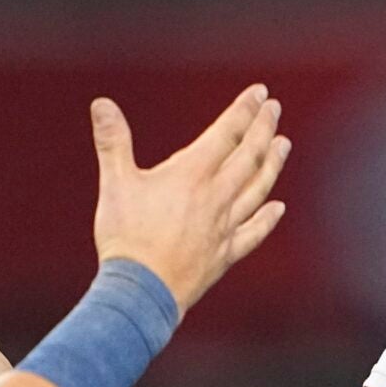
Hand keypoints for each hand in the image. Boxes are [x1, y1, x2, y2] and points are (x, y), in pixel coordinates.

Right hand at [89, 84, 289, 313]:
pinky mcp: (224, 255)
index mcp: (191, 175)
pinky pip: (253, 233)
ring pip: (257, 190)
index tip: (260, 93)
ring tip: (283, 146)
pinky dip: (267, 219)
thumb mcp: (115, 184)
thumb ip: (113, 142)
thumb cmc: (126, 238)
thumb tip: (102, 103)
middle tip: (274, 110)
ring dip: (272, 165)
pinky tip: (278, 208)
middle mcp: (215, 197)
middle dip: (263, 129)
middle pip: (249, 157)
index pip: (226, 134)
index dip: (244, 111)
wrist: (141, 293)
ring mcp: (223, 227)